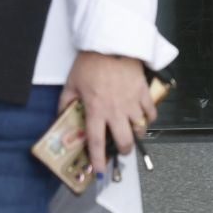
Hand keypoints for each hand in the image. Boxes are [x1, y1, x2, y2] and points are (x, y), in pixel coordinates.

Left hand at [60, 51, 156, 175]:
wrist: (112, 43)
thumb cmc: (91, 62)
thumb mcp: (71, 83)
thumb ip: (66, 102)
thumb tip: (62, 114)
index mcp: (96, 110)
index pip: (97, 142)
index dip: (98, 160)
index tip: (99, 170)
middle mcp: (115, 110)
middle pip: (124, 141)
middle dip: (124, 151)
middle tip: (121, 150)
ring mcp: (132, 102)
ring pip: (140, 128)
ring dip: (137, 134)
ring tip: (133, 133)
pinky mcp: (143, 91)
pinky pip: (151, 111)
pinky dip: (149, 117)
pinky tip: (145, 117)